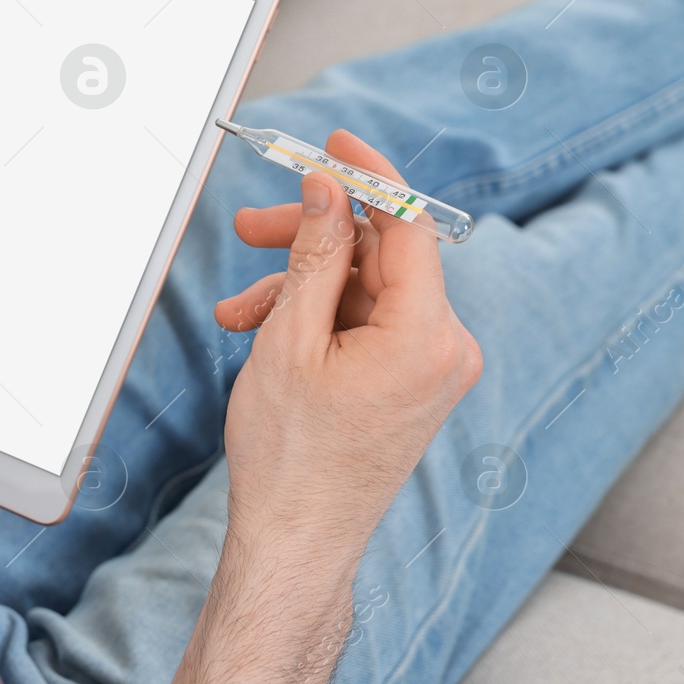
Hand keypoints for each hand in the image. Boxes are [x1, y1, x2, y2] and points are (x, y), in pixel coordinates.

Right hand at [213, 130, 482, 546]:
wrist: (297, 538)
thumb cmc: (291, 458)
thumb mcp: (289, 340)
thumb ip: (315, 255)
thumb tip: (331, 191)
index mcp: (426, 336)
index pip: (408, 224)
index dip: (368, 176)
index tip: (333, 144)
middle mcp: (445, 348)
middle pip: (378, 255)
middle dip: (312, 239)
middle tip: (250, 227)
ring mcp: (431, 367)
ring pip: (362, 290)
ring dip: (299, 287)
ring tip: (238, 311)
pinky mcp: (410, 381)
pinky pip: (363, 324)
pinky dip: (314, 319)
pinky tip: (260, 330)